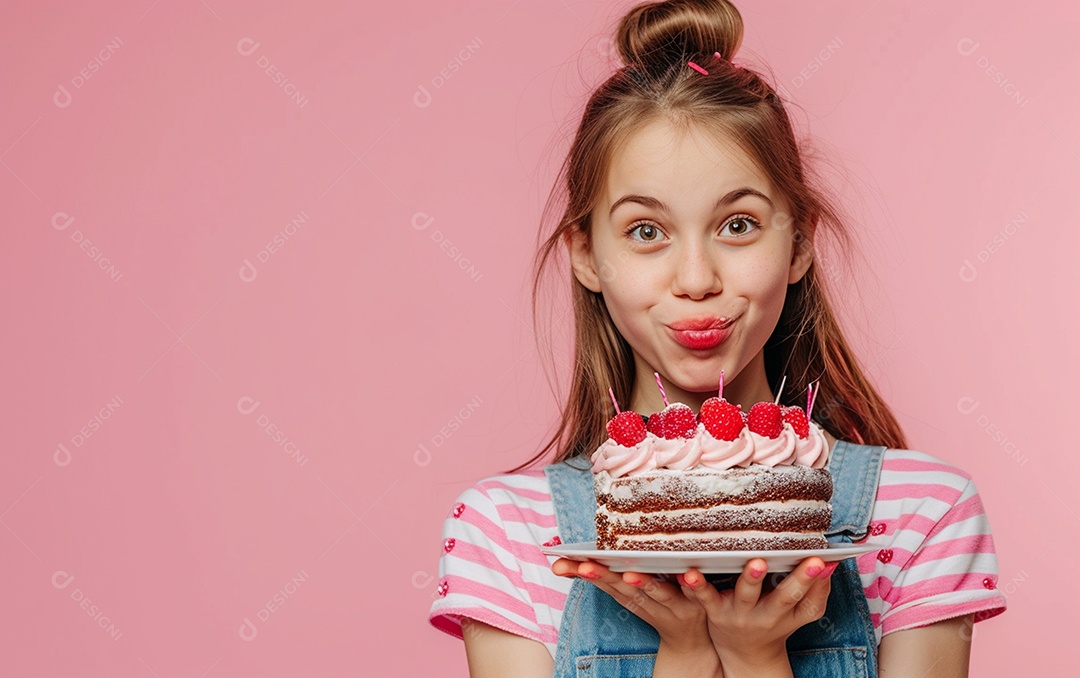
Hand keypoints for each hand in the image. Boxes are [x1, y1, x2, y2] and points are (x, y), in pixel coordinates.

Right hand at [551, 558, 716, 655]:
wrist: (691, 643)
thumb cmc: (658, 608)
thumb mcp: (630, 593)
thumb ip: (608, 575)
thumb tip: (575, 557)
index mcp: (629, 596)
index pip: (602, 581)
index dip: (581, 573)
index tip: (559, 564)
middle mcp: (647, 602)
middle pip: (622, 588)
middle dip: (601, 576)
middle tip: (583, 566)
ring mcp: (673, 605)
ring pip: (656, 592)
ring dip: (643, 583)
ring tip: (629, 574)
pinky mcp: (697, 604)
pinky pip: (696, 593)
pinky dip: (692, 584)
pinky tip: (689, 573)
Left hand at [681, 556, 836, 675]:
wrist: (746, 655)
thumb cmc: (774, 623)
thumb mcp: (800, 613)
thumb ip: (817, 590)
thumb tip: (831, 563)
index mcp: (789, 612)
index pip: (808, 599)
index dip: (816, 581)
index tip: (823, 561)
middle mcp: (768, 614)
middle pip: (784, 597)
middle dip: (795, 579)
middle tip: (807, 560)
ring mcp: (741, 614)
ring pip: (747, 595)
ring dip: (751, 579)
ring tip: (755, 564)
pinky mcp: (715, 612)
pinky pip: (706, 598)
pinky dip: (696, 586)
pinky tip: (688, 573)